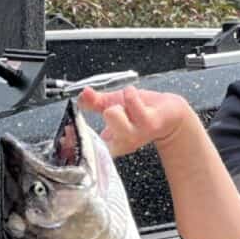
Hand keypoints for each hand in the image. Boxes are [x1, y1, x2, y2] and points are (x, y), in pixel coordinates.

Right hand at [78, 85, 193, 156]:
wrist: (169, 114)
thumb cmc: (141, 110)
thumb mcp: (112, 104)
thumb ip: (94, 102)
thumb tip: (82, 95)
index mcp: (110, 142)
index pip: (85, 145)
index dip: (74, 136)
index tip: (71, 129)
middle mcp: (121, 142)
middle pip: (98, 121)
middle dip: (108, 107)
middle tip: (121, 110)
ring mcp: (134, 135)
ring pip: (111, 113)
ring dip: (121, 101)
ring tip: (131, 104)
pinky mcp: (149, 124)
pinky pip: (131, 101)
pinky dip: (131, 93)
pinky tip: (136, 97)